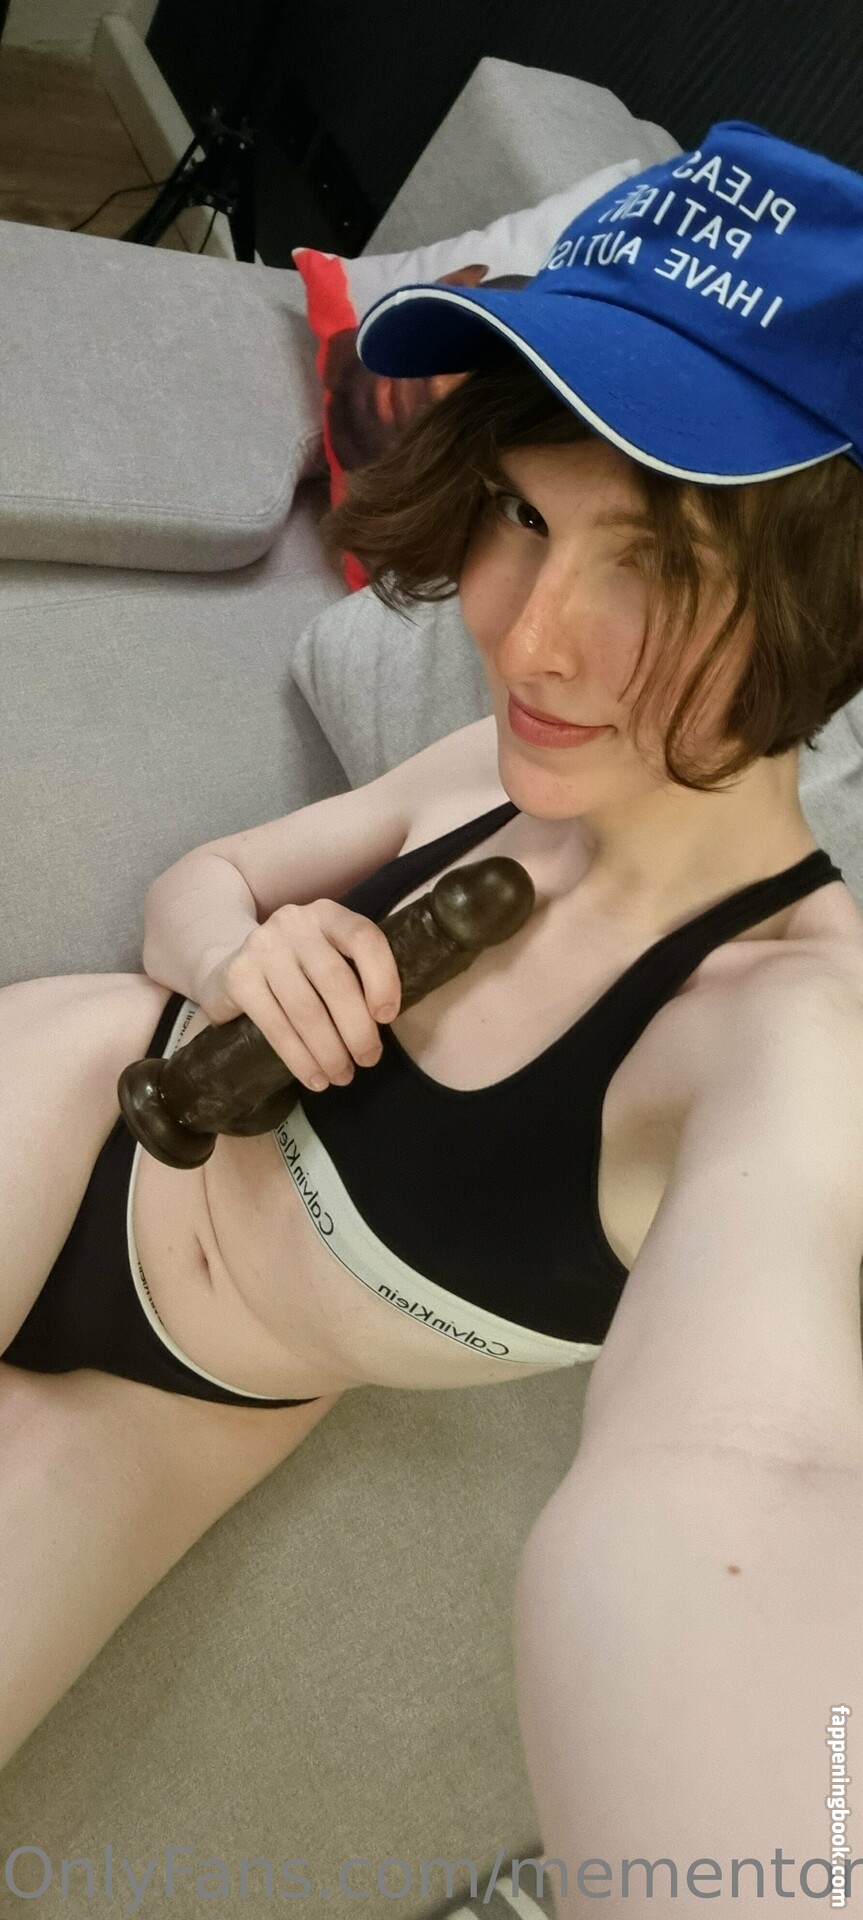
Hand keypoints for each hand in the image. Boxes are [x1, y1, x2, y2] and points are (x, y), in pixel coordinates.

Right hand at [194, 900, 401, 1092]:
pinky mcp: (238, 977)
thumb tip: (383, 1022)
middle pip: (336, 981)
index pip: (364, 938)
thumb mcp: (328, 956)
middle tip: (369, 1059)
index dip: (383, 979)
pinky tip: (315, 1078)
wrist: (231, 968)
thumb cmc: (297, 970)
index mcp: (328, 914)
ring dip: (330, 1051)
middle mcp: (294, 923)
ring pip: (306, 1009)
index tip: (387, 1018)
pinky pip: (276, 1026)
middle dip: (358, 1030)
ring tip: (343, 1076)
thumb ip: (356, 974)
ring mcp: (262, 947)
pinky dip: (300, 1058)